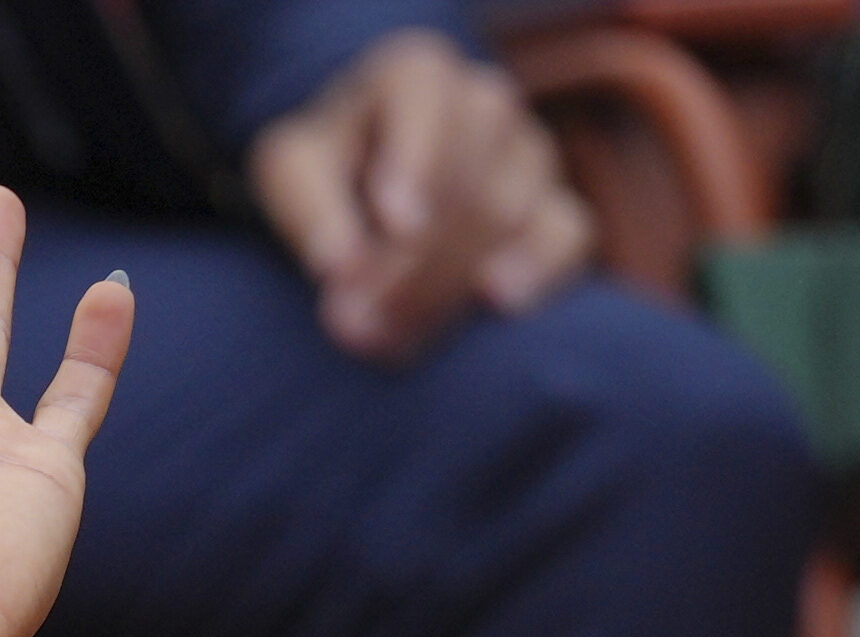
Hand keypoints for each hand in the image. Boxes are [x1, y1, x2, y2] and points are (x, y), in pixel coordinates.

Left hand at [248, 30, 591, 369]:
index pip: (426, 100)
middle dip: (409, 262)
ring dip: (442, 286)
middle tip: (352, 324)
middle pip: (465, 179)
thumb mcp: (293, 171)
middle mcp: (484, 102)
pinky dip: (536, 268)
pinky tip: (498, 301)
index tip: (397, 224)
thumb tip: (340, 265)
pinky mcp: (557, 206)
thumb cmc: (326, 168)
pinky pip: (566, 234)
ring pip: (505, 215)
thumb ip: (310, 207)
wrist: (362, 189)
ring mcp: (529, 152)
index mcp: (417, 75)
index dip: (417, 161)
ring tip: (380, 337)